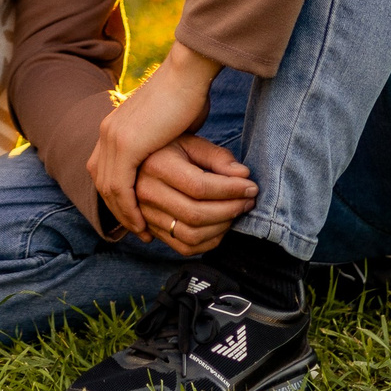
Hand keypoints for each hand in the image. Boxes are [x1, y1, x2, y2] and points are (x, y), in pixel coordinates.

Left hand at [86, 41, 226, 242]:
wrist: (188, 72)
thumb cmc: (188, 94)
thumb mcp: (170, 125)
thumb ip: (162, 141)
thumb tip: (172, 152)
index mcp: (114, 126)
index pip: (105, 169)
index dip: (118, 195)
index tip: (136, 214)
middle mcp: (107, 131)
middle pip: (101, 181)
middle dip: (118, 209)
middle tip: (139, 230)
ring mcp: (112, 137)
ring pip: (108, 188)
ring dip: (123, 214)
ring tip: (144, 232)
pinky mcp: (125, 144)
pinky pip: (120, 186)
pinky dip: (129, 208)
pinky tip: (144, 223)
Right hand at [131, 135, 258, 256]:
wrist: (139, 163)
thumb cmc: (171, 150)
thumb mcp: (192, 143)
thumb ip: (218, 157)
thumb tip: (243, 176)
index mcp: (157, 166)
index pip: (199, 187)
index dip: (230, 190)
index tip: (251, 187)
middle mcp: (146, 193)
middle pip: (195, 214)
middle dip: (230, 210)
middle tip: (248, 201)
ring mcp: (146, 215)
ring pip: (191, 235)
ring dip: (222, 227)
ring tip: (237, 212)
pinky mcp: (152, 230)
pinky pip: (184, 247)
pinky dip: (209, 242)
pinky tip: (222, 225)